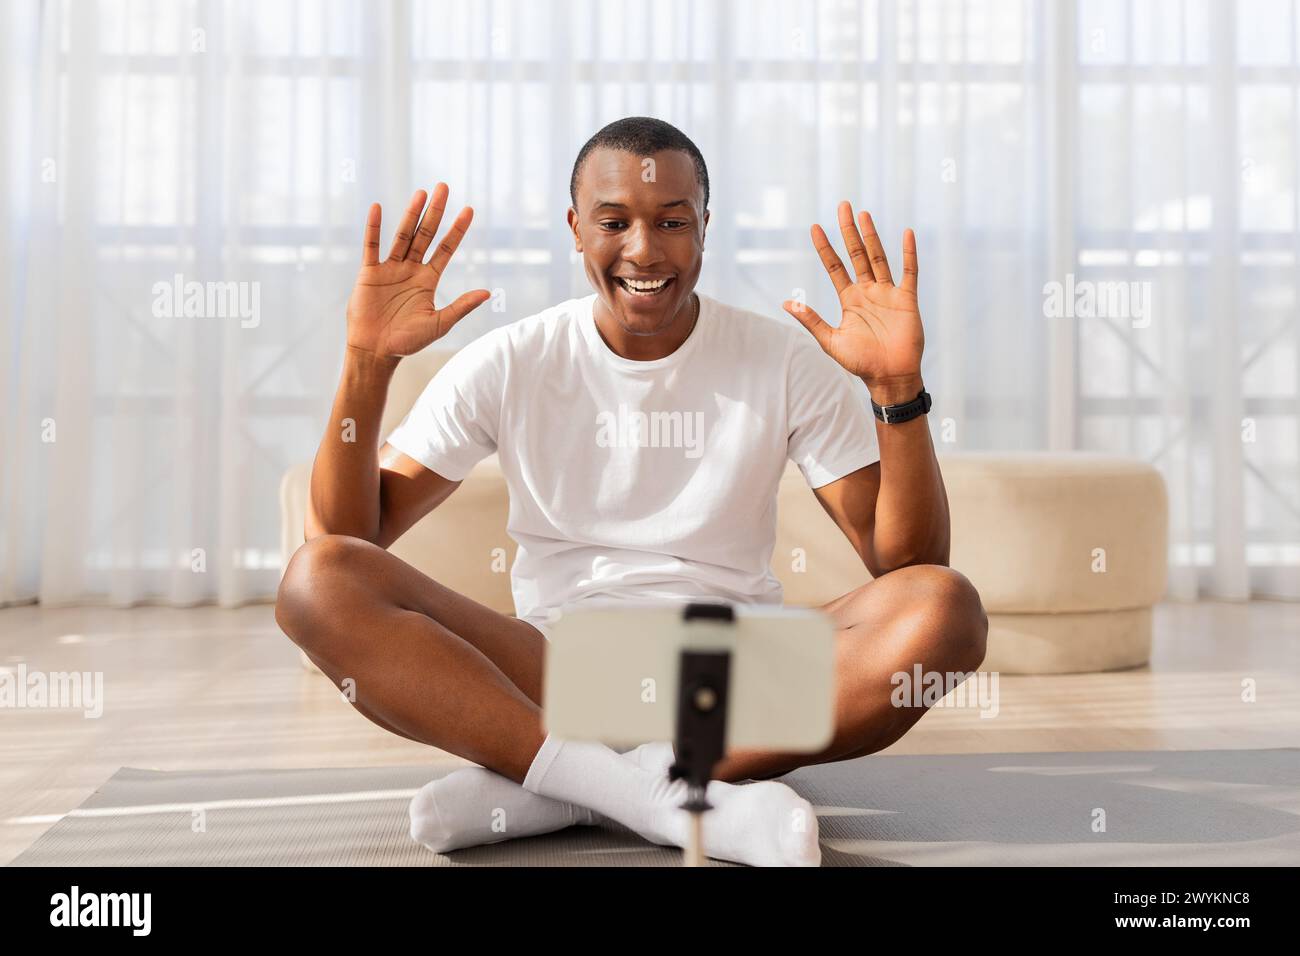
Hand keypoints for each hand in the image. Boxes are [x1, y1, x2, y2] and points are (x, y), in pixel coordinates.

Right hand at [346, 184, 489, 358]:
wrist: (376, 351)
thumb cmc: (408, 341)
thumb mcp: (439, 323)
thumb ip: (461, 306)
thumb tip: (487, 293)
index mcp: (428, 280)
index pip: (446, 249)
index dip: (457, 230)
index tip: (469, 210)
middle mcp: (410, 269)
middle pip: (425, 234)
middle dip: (435, 212)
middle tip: (444, 187)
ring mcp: (390, 269)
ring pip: (403, 236)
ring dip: (411, 214)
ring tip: (421, 193)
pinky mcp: (369, 273)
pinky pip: (372, 246)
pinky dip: (374, 228)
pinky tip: (377, 208)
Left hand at [783, 202, 923, 399]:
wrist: (890, 377)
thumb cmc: (861, 362)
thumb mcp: (830, 340)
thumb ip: (811, 320)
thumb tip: (785, 303)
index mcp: (849, 300)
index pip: (835, 267)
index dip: (825, 248)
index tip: (815, 228)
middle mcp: (868, 291)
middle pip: (856, 254)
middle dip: (849, 231)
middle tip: (842, 206)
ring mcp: (888, 293)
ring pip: (878, 258)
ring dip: (871, 236)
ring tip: (863, 214)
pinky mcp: (907, 299)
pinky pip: (909, 271)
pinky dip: (908, 252)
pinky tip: (906, 233)